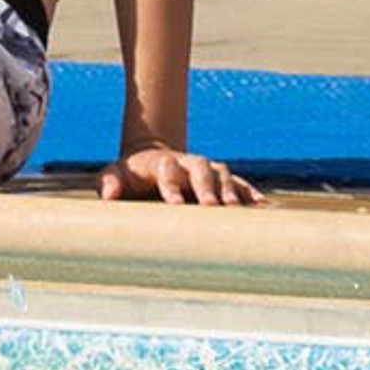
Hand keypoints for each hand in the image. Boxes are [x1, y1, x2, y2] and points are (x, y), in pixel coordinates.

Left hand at [99, 145, 262, 204]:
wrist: (152, 160)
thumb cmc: (130, 175)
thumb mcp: (114, 174)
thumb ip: (108, 181)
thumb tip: (109, 195)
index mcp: (162, 163)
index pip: (168, 169)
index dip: (172, 185)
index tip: (175, 205)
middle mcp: (187, 162)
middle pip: (200, 168)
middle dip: (206, 186)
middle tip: (211, 206)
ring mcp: (205, 169)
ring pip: (221, 173)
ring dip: (229, 189)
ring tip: (235, 208)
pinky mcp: (218, 178)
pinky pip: (237, 182)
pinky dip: (248, 191)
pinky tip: (260, 204)